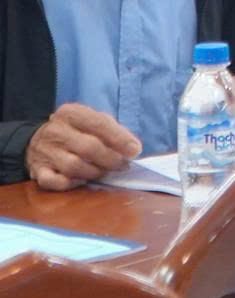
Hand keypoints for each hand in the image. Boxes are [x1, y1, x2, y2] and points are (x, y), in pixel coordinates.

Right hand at [26, 104, 140, 190]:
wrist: (39, 140)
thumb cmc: (76, 131)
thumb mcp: (94, 121)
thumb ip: (115, 131)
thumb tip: (133, 149)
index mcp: (70, 113)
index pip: (99, 124)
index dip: (120, 139)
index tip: (135, 151)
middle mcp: (54, 130)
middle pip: (89, 148)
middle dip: (111, 160)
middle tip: (122, 166)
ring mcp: (44, 151)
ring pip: (74, 167)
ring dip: (94, 173)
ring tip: (103, 171)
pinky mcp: (37, 170)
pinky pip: (54, 182)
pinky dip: (71, 184)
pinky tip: (80, 180)